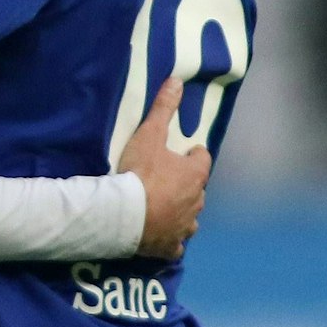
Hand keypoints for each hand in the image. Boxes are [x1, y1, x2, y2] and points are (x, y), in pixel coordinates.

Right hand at [119, 77, 211, 259]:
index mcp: (195, 174)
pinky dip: (171, 240)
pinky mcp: (170, 246)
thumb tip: (176, 80)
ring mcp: (184, 226)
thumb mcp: (149, 135)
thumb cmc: (140, 173)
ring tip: (165, 208)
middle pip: (197, 189)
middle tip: (168, 178)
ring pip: (190, 218)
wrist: (124, 216)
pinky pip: (176, 244)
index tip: (184, 152)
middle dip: (187, 184)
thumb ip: (163, 109)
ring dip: (182, 212)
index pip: (202, 159)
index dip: (193, 154)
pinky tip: (162, 237)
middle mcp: (196, 201)